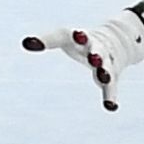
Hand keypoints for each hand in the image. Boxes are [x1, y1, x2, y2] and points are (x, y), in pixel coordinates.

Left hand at [22, 9, 143, 111]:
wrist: (118, 39)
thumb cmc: (81, 40)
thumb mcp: (65, 37)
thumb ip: (47, 40)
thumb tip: (25, 42)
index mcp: (79, 36)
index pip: (62, 36)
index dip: (47, 40)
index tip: (31, 43)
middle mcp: (95, 47)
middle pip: (96, 49)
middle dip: (95, 53)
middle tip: (93, 57)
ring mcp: (106, 61)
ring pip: (106, 67)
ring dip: (104, 72)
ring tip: (103, 77)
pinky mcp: (113, 75)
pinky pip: (112, 86)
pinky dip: (110, 96)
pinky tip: (110, 107)